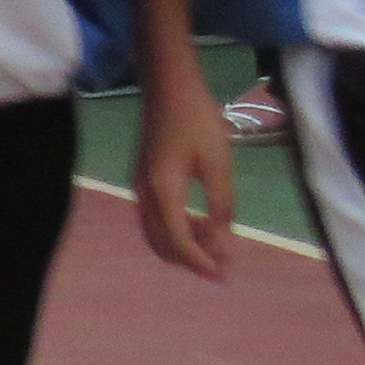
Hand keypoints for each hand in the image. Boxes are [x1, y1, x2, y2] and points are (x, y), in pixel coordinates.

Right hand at [136, 67, 236, 280]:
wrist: (169, 89)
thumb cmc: (198, 121)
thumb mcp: (219, 163)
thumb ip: (221, 205)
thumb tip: (222, 242)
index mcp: (163, 191)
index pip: (178, 242)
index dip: (200, 263)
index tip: (224, 275)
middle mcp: (144, 195)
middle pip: (161, 246)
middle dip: (191, 260)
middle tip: (223, 265)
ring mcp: (139, 189)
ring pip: (156, 235)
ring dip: (184, 246)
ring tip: (216, 241)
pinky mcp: (142, 182)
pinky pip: (155, 220)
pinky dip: (176, 231)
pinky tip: (199, 222)